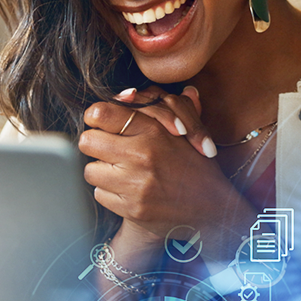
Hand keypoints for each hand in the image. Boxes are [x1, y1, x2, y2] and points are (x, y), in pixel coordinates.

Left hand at [78, 87, 249, 253]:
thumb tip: (130, 92)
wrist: (213, 209)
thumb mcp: (186, 130)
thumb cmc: (195, 165)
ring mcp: (136, 185)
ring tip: (120, 172)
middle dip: (95, 144)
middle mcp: (142, 156)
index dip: (96, 117)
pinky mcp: (132, 209)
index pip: (101, 113)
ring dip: (102, 171)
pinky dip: (109, 193)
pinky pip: (99, 194)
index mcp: (153, 131)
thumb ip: (159, 108)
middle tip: (108, 149)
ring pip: (90, 170)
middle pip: (87, 141)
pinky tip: (127, 190)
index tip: (101, 123)